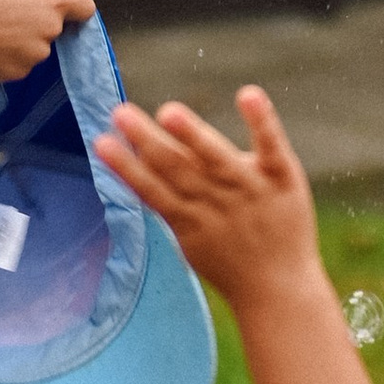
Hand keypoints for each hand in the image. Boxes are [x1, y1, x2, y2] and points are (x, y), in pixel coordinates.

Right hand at [0, 0, 95, 80]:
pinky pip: (20, 63)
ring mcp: (36, 54)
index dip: (75, 6)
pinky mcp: (19, 72)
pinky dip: (10, 56)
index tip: (63, 6)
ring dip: (24, 41)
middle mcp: (51, 30)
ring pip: (37, 46)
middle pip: (55, 27)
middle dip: (39, 22)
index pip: (85, 6)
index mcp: (55, 1)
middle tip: (12, 15)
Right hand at [97, 85, 319, 307]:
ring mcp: (250, 189)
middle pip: (177, 167)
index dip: (125, 167)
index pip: (151, 189)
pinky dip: (260, 121)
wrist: (280, 290)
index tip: (101, 142)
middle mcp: (216, 201)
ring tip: (168, 112)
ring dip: (192, 134)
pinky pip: (270, 146)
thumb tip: (142, 164)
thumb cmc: (230, 262)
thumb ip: (170, 204)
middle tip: (120, 112)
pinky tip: (248, 94)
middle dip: (146, 140)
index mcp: (189, 218)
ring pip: (216, 158)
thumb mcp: (191, 241)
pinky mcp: (282, 178)